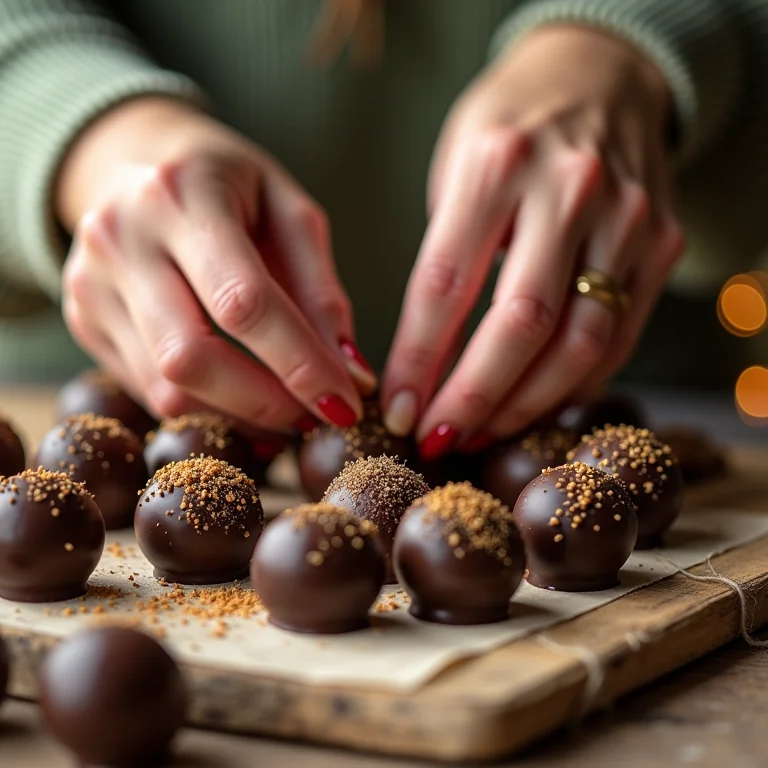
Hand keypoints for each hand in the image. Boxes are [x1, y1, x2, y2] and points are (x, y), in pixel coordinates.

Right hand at [58, 98, 375, 432]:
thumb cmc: (231, 187)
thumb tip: (352, 377)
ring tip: (286, 412)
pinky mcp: (82, 318)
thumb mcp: (290, 214)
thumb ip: (321, 293)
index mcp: (182, 195)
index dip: (300, 365)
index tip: (346, 404)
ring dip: (238, 416)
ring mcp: (90, 283)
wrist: (136, 161)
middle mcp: (120, 238)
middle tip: (315, 418)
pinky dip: (205, 408)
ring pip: (165, 388)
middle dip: (266, 404)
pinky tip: (242, 401)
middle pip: (190, 358)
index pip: (243, 302)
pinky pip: (147, 389)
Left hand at [382, 26, 683, 456]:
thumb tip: (426, 362)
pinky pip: (618, 338)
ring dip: (525, 405)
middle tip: (440, 439)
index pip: (444, 286)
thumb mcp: (456, 169)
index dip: (417, 361)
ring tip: (482, 432)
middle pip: (520, 324)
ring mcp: (625, 218)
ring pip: (580, 344)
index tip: (399, 410)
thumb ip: (447, 256)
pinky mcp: (662, 244)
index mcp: (496, 164)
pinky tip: (535, 404)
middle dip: (473, 399)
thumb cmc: (509, 129)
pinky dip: (573, 384)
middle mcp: (568, 190)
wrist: (601, 75)